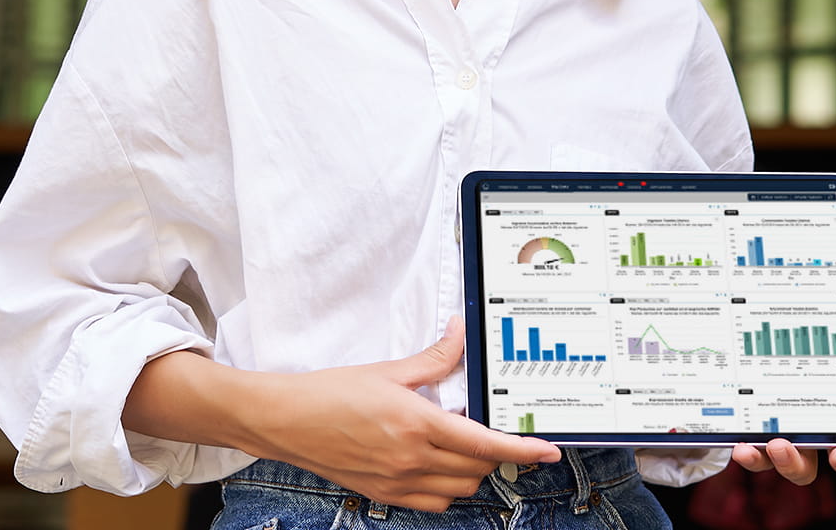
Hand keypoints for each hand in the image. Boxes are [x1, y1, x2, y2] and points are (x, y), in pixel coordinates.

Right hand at [254, 317, 560, 510]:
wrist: (288, 421)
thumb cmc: (332, 392)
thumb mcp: (388, 369)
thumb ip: (433, 357)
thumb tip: (460, 333)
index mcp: (417, 424)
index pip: (485, 443)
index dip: (522, 448)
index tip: (547, 449)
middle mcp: (412, 459)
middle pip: (478, 468)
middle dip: (497, 453)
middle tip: (498, 430)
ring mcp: (398, 483)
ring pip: (459, 489)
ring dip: (473, 470)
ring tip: (465, 442)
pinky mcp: (385, 494)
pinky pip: (433, 502)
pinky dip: (447, 487)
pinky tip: (439, 463)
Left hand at [731, 318, 835, 484]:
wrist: (775, 320)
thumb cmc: (821, 335)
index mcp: (833, 418)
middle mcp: (803, 431)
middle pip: (803, 466)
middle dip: (793, 464)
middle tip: (781, 446)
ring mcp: (773, 428)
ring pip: (771, 461)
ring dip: (763, 461)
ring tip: (754, 446)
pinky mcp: (746, 420)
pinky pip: (745, 443)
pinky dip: (743, 448)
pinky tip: (736, 440)